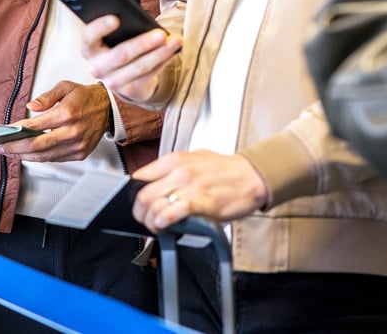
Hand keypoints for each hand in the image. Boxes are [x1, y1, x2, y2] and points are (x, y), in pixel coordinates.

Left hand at [0, 81, 111, 161]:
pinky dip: (40, 157)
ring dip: (25, 156)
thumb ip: (46, 97)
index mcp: (67, 114)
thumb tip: (30, 106)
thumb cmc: (84, 96)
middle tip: (1, 148)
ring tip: (11, 153)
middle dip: (16, 148)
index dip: (18, 131)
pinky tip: (29, 154)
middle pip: (37, 146)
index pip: (35, 126)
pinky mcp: (80, 154)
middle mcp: (72, 132)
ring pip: (45, 156)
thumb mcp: (65, 87)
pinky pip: (55, 159)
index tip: (5, 133)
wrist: (108, 108)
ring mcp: (77, 146)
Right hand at [81, 18, 180, 103]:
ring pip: (140, 66)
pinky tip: (173, 51)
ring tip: (175, 40)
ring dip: (160, 53)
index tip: (116, 18)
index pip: (89, 37)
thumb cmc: (117, 47)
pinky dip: (163, 61)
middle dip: (143, 43)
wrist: (122, 77)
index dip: (100, 27)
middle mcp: (97, 68)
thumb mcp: (112, 37)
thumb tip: (137, 19)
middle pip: (121, 54)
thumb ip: (118, 27)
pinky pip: (150, 74)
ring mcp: (112, 82)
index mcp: (89, 49)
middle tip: (161, 34)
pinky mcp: (130, 91)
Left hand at [131, 150, 270, 231]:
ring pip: (153, 206)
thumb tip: (155, 186)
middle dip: (139, 213)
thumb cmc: (225, 171)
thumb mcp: (195, 159)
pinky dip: (163, 223)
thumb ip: (174, 171)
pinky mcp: (200, 203)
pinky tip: (165, 227)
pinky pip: (171, 214)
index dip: (133, 195)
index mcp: (175, 159)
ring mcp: (189, 186)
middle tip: (145, 221)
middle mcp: (179, 171)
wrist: (252, 177)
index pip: (140, 177)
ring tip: (156, 227)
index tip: (138, 205)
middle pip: (142, 195)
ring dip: (150, 222)